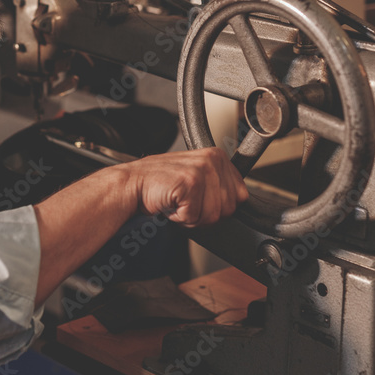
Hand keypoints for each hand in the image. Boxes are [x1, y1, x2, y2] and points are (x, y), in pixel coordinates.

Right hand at [124, 147, 248, 226]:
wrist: (133, 183)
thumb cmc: (162, 183)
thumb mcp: (197, 176)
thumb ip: (220, 184)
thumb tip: (241, 200)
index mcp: (218, 156)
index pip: (241, 196)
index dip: (219, 206)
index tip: (201, 200)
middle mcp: (212, 160)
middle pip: (228, 209)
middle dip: (205, 214)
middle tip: (186, 202)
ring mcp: (201, 170)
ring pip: (213, 216)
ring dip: (192, 217)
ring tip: (178, 202)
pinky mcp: (189, 183)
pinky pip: (195, 217)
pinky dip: (180, 218)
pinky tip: (171, 203)